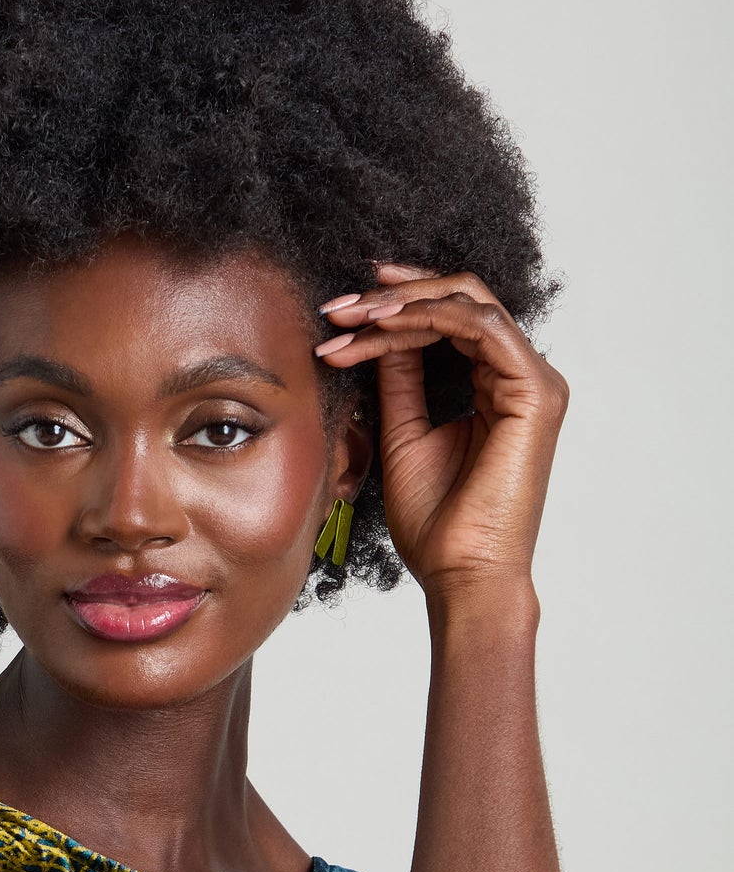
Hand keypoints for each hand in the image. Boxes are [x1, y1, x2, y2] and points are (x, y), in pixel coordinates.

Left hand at [314, 262, 567, 597]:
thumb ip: (399, 380)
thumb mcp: (404, 434)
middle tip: (337, 306)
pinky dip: (429, 315)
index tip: (338, 316)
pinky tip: (383, 325)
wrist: (461, 575)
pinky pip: (481, 325)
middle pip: (462, 299)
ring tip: (351, 317)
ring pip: (469, 302)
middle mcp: (520, 377)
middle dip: (393, 295)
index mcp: (496, 387)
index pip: (451, 320)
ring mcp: (533, 381)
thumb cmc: (436, 523)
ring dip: (403, 303)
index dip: (395, 308)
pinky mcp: (534, 391)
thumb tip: (378, 332)